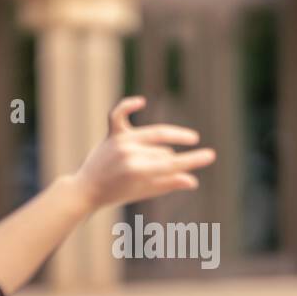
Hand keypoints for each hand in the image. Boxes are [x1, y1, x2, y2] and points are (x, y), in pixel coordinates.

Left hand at [69, 96, 215, 211]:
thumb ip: (168, 184)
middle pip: (164, 152)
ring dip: (164, 144)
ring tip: (178, 146)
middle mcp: (129, 154)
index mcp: (137, 172)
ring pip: (153, 136)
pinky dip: (128, 105)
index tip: (211, 155)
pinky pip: (118, 114)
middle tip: (178, 164)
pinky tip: (141, 102)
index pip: (172, 163)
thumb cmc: (117, 193)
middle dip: (171, 161)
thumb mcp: (144, 191)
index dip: (193, 160)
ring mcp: (120, 142)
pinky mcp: (112, 134)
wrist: (86, 190)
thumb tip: (193, 181)